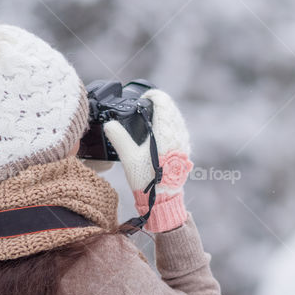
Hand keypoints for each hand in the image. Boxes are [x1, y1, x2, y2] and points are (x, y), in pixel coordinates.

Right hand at [103, 89, 193, 231]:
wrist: (164, 198)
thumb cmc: (147, 179)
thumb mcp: (129, 157)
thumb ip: (119, 138)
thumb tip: (109, 124)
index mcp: (165, 131)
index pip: (164, 102)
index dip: (154, 95)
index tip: (144, 96)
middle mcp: (177, 133)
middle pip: (171, 108)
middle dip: (159, 103)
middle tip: (146, 104)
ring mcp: (183, 141)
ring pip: (177, 117)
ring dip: (166, 112)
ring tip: (153, 115)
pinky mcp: (185, 149)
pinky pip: (180, 129)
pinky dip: (171, 124)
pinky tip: (162, 130)